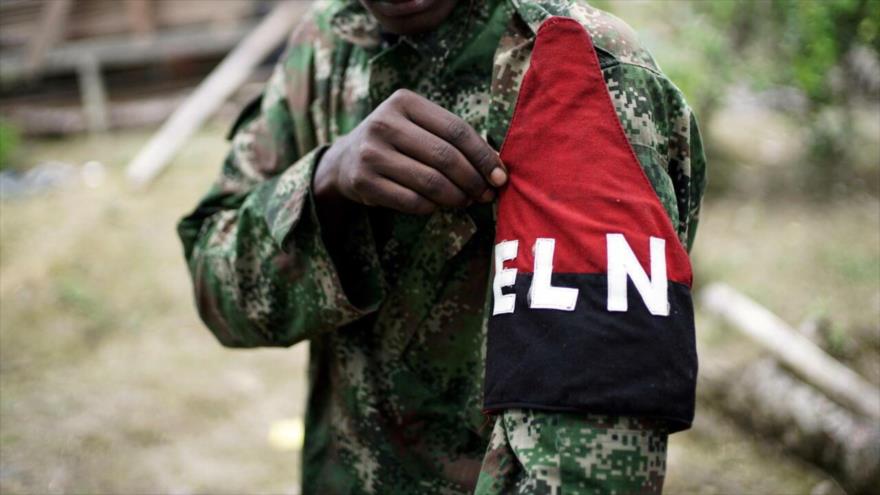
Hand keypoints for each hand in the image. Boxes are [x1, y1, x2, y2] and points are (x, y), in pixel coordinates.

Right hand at [313, 89, 506, 214]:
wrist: (345, 160)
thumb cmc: (397, 142)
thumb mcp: (419, 126)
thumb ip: (452, 138)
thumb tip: (496, 167)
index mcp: (404, 102)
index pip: (456, 130)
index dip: (483, 156)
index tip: (500, 176)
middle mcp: (384, 123)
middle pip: (445, 157)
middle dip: (473, 180)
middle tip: (486, 194)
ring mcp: (371, 153)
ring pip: (430, 182)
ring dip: (457, 197)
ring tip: (467, 201)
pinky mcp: (364, 181)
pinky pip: (412, 201)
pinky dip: (433, 207)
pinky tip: (440, 206)